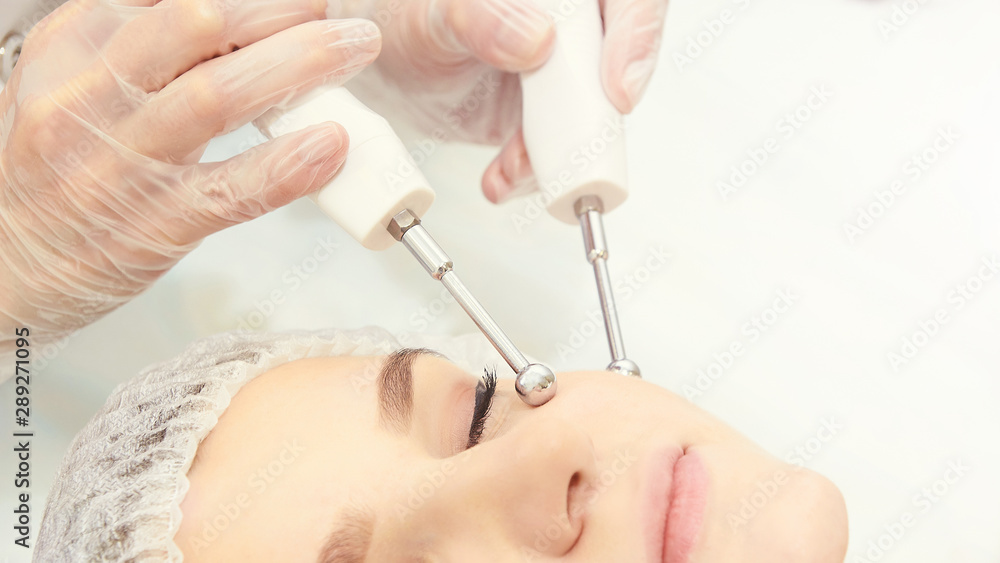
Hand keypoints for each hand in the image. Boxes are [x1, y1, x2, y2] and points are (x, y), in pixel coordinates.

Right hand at [0, 0, 381, 353]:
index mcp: (75, 48)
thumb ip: (143, 44)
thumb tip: (226, 16)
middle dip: (276, 14)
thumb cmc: (62, 166)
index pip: (168, 2)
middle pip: (196, 33)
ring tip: (352, 50)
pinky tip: (329, 144)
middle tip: (335, 12)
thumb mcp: (81, 82)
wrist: (15, 260)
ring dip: (296, 67)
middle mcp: (94, 98)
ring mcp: (126, 164)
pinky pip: (230, 190)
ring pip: (217, 99)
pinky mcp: (158, 223)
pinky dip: (285, 165)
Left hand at [338, 0, 667, 202]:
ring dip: (559, 155)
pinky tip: (503, 175)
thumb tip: (535, 39)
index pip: (629, 0)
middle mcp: (568, 22)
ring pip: (592, 117)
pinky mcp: (547, 114)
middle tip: (566, 150)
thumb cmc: (398, 16)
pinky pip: (560, 149)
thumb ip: (478, 15)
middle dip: (594, 116)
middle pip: (619, 61)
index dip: (637, 37)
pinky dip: (534, 172)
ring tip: (512, 169)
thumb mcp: (430, 12)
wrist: (380, 64)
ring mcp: (562, 70)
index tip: (616, 89)